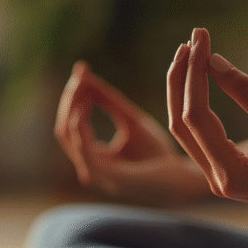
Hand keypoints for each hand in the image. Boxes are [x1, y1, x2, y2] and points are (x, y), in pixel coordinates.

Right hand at [54, 61, 209, 205]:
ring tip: (83, 84)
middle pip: (64, 130)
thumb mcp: (130, 120)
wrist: (182, 177)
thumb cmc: (157, 153)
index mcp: (93, 158)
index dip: (72, 96)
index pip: (70, 126)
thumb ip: (107, 101)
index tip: (81, 69)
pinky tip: (84, 107)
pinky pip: (85, 150)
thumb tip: (84, 75)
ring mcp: (96, 174)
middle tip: (79, 73)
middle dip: (70, 99)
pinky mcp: (109, 176)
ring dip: (73, 107)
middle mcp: (89, 168)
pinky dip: (80, 128)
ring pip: (69, 137)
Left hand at [168, 28, 247, 220]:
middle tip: (192, 38)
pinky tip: (200, 79)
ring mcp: (218, 178)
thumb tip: (212, 60)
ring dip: (184, 91)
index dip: (195, 74)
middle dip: (182, 79)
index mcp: (230, 175)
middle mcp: (216, 180)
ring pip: (186, 129)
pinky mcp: (225, 172)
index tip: (201, 38)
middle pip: (182, 123)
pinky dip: (196, 105)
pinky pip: (199, 134)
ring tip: (190, 53)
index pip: (196, 117)